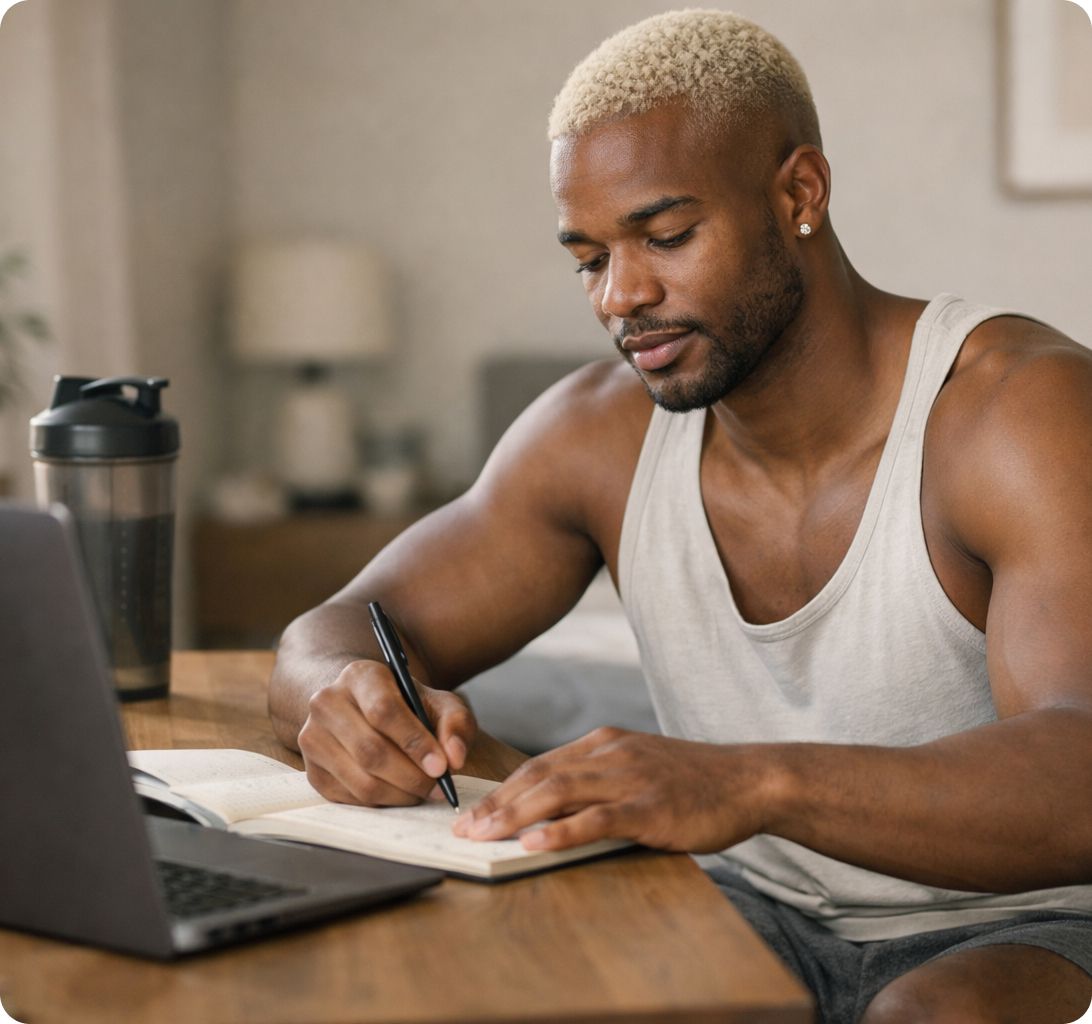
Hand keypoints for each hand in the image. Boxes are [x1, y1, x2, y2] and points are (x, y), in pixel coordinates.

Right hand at [297, 658, 476, 806]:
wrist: (362, 709)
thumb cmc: (406, 706)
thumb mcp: (438, 703)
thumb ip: (455, 723)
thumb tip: (454, 758)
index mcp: (359, 676)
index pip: (383, 711)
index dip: (415, 742)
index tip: (441, 767)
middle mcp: (327, 703)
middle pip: (370, 750)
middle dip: (411, 776)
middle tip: (437, 787)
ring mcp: (312, 738)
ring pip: (360, 781)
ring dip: (400, 794)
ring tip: (422, 790)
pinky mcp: (312, 771)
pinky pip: (350, 798)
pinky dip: (382, 803)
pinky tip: (399, 792)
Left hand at [452, 727, 768, 852]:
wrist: (749, 779)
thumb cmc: (693, 781)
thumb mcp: (639, 767)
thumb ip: (600, 780)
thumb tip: (555, 808)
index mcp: (604, 743)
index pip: (539, 765)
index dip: (502, 789)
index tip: (474, 811)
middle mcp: (610, 754)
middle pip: (539, 776)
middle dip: (497, 803)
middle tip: (464, 828)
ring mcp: (630, 778)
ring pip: (559, 792)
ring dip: (515, 815)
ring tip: (484, 835)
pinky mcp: (651, 807)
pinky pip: (597, 818)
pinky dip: (561, 830)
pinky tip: (534, 843)